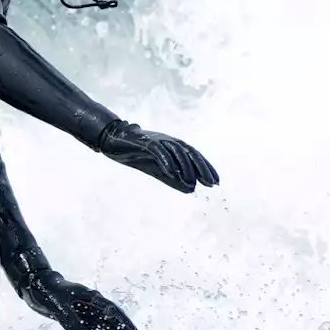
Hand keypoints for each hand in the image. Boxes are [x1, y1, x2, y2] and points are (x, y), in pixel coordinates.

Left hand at [17, 269, 142, 329]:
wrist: (38, 286)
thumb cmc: (47, 290)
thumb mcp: (55, 303)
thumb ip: (67, 317)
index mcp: (90, 297)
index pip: (111, 311)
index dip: (122, 323)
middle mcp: (93, 305)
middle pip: (114, 320)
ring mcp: (89, 312)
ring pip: (108, 327)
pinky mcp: (82, 320)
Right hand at [96, 119, 219, 192]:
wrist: (115, 139)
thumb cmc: (138, 154)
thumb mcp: (157, 170)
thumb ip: (173, 179)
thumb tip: (191, 189)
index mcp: (173, 146)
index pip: (193, 156)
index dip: (205, 167)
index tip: (215, 182)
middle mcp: (168, 141)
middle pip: (189, 152)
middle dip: (201, 167)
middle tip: (210, 183)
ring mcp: (157, 140)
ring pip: (176, 151)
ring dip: (185, 166)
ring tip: (191, 181)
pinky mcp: (144, 142)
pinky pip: (157, 150)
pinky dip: (165, 161)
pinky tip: (171, 173)